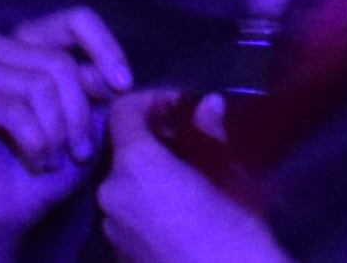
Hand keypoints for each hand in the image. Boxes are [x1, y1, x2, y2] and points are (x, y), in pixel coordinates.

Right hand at [0, 8, 130, 236]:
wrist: (6, 210)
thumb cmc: (50, 163)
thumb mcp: (88, 124)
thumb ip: (97, 91)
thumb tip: (102, 75)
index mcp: (35, 40)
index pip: (77, 19)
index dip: (105, 49)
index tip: (123, 87)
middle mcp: (2, 46)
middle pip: (60, 62)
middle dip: (79, 115)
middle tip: (82, 151)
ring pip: (38, 85)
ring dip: (57, 133)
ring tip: (56, 160)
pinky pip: (12, 111)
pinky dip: (34, 142)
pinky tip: (37, 161)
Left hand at [98, 97, 294, 262]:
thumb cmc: (235, 234)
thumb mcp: (231, 177)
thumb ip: (210, 136)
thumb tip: (208, 105)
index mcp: (135, 166)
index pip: (123, 111)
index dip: (152, 100)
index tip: (184, 108)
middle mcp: (111, 195)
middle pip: (123, 150)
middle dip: (155, 141)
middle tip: (194, 143)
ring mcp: (111, 231)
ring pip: (126, 185)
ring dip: (152, 175)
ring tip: (192, 180)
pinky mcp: (119, 258)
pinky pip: (129, 216)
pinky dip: (149, 206)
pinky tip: (183, 216)